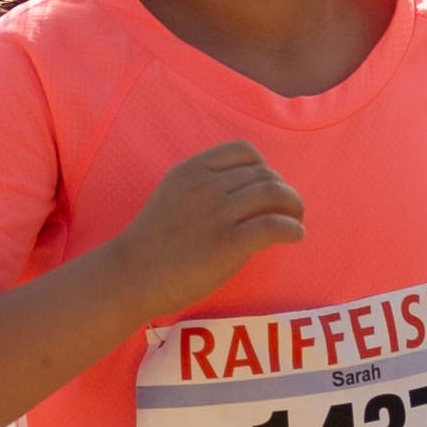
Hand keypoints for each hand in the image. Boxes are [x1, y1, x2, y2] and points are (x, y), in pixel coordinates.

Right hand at [111, 139, 309, 319]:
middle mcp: (206, 185)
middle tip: (289, 210)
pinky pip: (274, 225)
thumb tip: (249, 191)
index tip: (266, 188)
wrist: (131, 275)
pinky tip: (294, 236)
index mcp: (192, 170)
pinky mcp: (227, 243)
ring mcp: (217, 213)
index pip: (244, 151)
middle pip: (264, 174)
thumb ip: (204, 186)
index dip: (264, 168)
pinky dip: (292, 228)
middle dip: (283, 190)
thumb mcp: (173, 195)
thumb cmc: (153, 242)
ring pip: (274, 193)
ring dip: (294, 206)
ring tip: (296, 221)